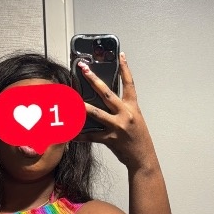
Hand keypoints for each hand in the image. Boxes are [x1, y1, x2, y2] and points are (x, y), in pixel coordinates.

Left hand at [74, 53, 156, 170]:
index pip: (129, 83)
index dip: (125, 68)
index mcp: (132, 107)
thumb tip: (105, 98)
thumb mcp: (135, 118)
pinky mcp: (110, 139)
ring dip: (82, 107)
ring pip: (96, 113)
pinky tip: (70, 133)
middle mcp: (125, 114)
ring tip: (71, 101)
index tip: (120, 55)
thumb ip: (122, 108)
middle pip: (107, 93)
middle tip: (84, 69)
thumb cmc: (138, 138)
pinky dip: (80, 135)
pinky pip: (91, 136)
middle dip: (94, 80)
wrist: (143, 158)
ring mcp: (117, 126)